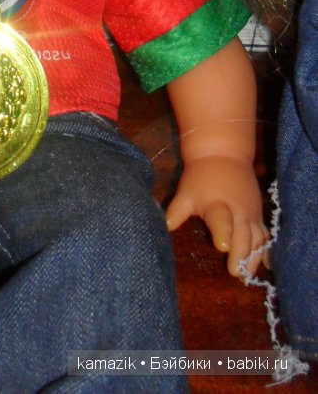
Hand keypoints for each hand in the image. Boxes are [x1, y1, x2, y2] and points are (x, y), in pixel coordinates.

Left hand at [166, 156, 267, 278]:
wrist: (224, 154)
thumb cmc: (201, 177)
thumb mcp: (186, 192)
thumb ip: (176, 212)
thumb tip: (161, 228)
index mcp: (216, 204)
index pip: (221, 220)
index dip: (223, 233)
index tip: (223, 246)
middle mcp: (237, 210)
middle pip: (243, 235)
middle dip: (241, 254)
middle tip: (235, 273)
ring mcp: (251, 213)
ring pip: (257, 238)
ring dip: (254, 257)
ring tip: (247, 275)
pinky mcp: (259, 214)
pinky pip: (265, 235)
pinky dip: (267, 250)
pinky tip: (268, 265)